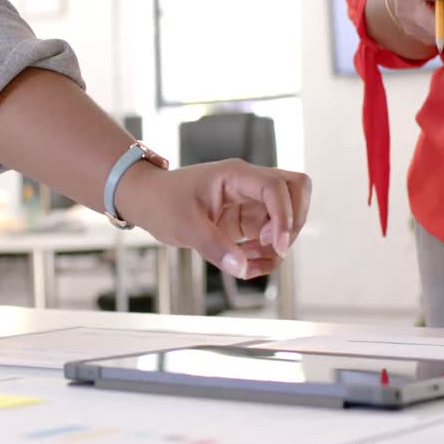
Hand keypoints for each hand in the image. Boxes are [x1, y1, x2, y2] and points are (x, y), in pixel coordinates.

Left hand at [114, 159, 311, 279]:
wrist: (146, 200)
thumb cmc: (161, 201)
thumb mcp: (184, 226)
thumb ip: (214, 247)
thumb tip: (242, 268)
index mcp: (235, 175)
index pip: (276, 187)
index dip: (285, 216)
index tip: (278, 245)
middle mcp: (248, 185)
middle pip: (296, 190)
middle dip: (293, 223)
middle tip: (272, 246)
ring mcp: (250, 202)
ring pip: (288, 215)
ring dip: (280, 243)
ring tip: (251, 260)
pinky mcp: (246, 220)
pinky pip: (271, 235)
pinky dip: (267, 253)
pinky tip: (247, 263)